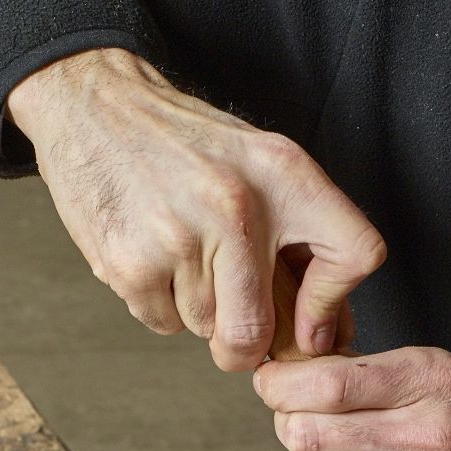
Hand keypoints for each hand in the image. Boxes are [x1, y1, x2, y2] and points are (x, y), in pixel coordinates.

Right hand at [7, 48, 384, 369]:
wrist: (94, 105)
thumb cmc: (186, 146)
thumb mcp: (260, 165)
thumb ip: (301, 239)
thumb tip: (327, 334)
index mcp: (285, 174)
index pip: (356, 253)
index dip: (333, 306)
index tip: (310, 322)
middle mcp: (238, 205)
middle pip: (256, 333)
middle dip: (243, 345)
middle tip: (232, 323)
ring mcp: (180, 237)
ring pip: (206, 329)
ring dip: (197, 312)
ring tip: (181, 255)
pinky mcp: (131, 262)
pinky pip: (163, 323)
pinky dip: (160, 305)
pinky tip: (152, 256)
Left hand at [254, 347, 450, 450]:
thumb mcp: (444, 378)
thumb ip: (373, 375)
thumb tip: (291, 379)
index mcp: (434, 381)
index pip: (326, 383)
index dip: (281, 387)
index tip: (271, 386)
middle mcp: (433, 435)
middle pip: (309, 435)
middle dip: (295, 429)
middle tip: (309, 426)